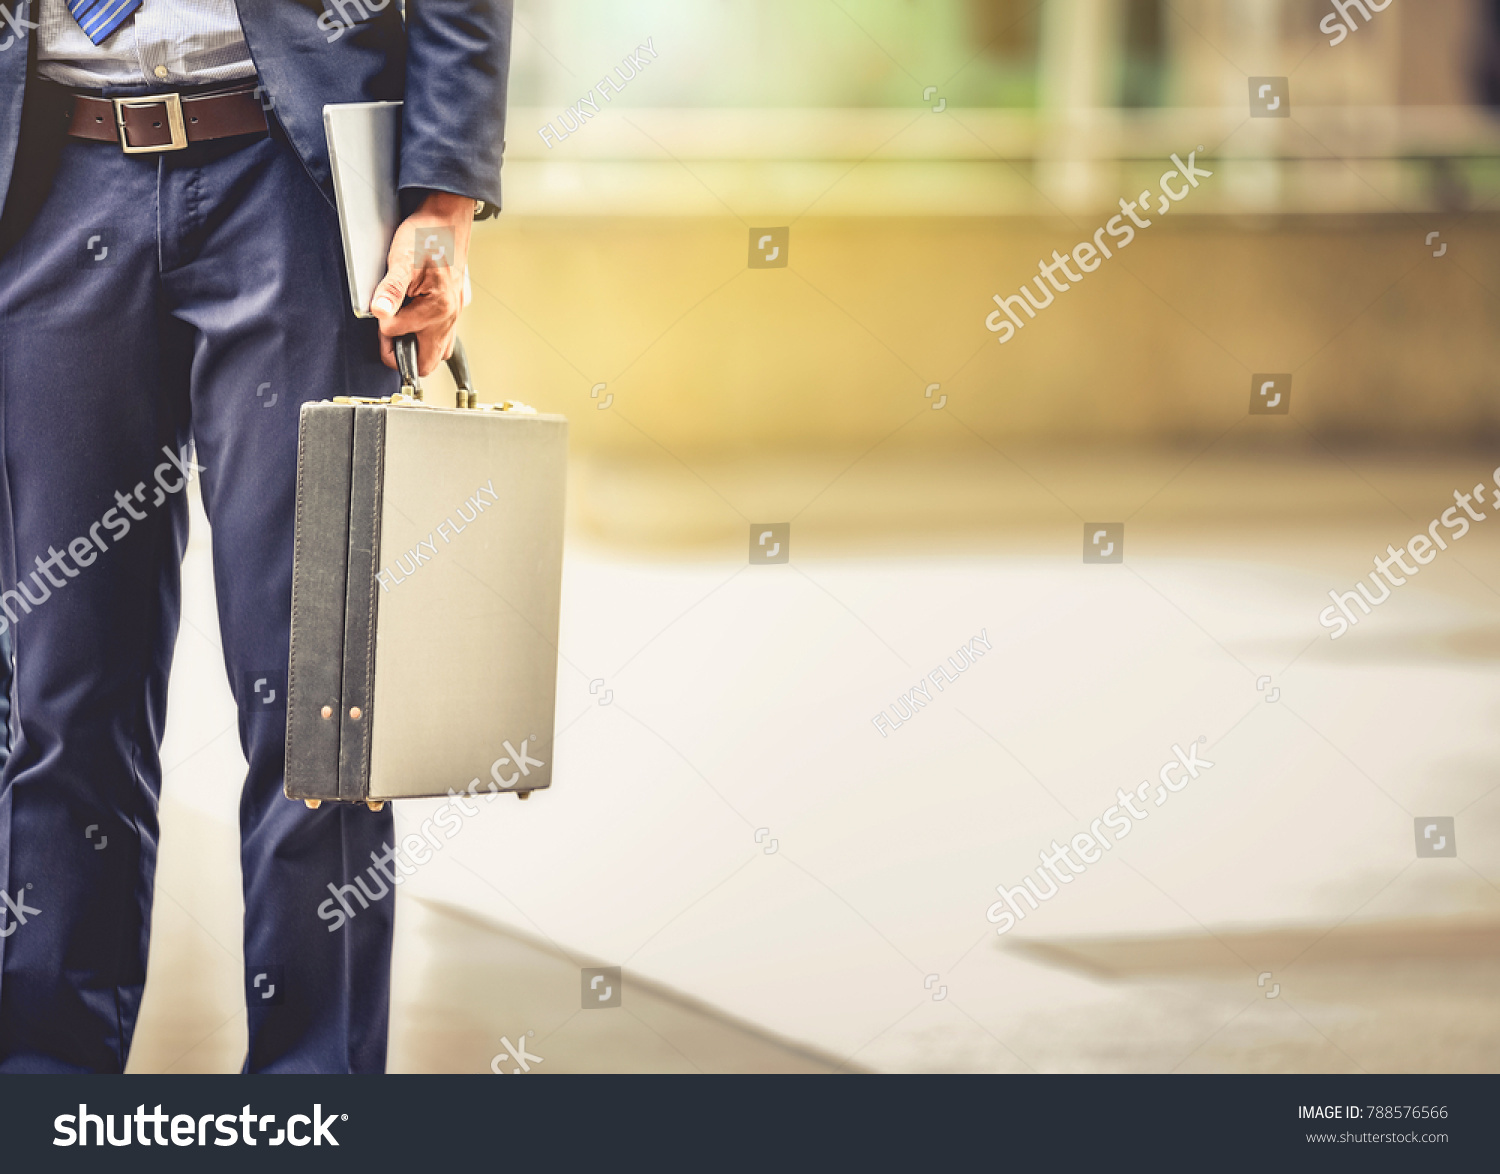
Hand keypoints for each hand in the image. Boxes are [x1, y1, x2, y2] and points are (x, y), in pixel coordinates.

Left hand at [371, 191, 475, 376]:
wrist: (446, 220)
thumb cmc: (426, 236)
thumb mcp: (402, 259)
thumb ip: (390, 289)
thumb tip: (379, 312)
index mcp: (438, 309)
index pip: (399, 336)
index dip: (382, 327)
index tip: (380, 310)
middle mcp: (449, 319)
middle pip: (427, 363)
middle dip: (403, 354)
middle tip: (388, 334)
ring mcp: (454, 317)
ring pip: (437, 353)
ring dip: (417, 347)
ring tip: (401, 326)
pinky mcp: (454, 311)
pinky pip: (443, 339)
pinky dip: (426, 336)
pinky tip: (414, 318)